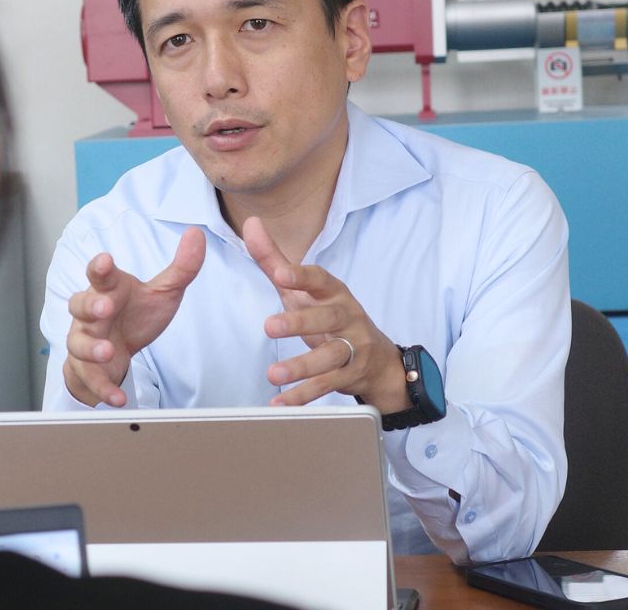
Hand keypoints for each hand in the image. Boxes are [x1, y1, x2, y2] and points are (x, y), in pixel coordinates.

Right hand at [62, 227, 205, 406]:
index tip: (104, 261)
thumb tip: (197, 234)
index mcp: (109, 289)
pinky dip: (103, 388)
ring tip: (107, 351)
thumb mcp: (163, 292)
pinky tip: (117, 398)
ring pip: (78, 342)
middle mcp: (91, 313)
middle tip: (105, 308)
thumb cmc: (136, 313)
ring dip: (91, 347)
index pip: (100, 274)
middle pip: (80, 304)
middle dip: (91, 306)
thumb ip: (182, 267)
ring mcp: (86, 340)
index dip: (99, 267)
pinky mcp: (88, 369)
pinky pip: (90, 378)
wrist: (119, 349)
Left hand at [242, 216, 409, 411]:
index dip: (302, 276)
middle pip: (326, 318)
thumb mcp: (304, 290)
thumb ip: (275, 260)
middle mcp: (347, 317)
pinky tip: (280, 403)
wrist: (377, 359)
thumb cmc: (330, 315)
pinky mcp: (350, 376)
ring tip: (273, 374)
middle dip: (299, 322)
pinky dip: (303, 397)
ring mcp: (352, 348)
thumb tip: (251, 224)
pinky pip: (327, 386)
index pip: (320, 279)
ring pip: (330, 357)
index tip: (281, 273)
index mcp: (333, 292)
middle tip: (269, 327)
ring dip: (302, 366)